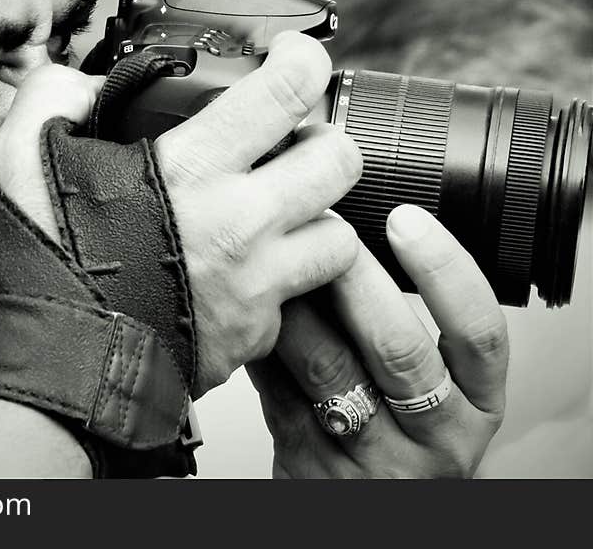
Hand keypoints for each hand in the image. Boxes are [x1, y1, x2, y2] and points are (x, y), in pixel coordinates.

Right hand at [0, 31, 362, 395]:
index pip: (286, 91)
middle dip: (325, 143)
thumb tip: (85, 84)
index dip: (302, 59)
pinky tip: (237, 275)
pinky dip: (279, 284)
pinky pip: (294, 303)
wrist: (36, 369)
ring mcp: (251, 289)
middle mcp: (237, 228)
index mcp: (190, 170)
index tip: (293, 58)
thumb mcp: (20, 154)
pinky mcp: (247, 338)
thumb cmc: (31, 267)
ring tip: (274, 216)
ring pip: (338, 241)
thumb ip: (54, 96)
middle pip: (341, 164)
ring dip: (315, 221)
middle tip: (292, 145)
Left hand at [248, 204, 508, 477]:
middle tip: (328, 228)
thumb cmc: (399, 438)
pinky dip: (265, 339)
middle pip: (397, 347)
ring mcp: (371, 455)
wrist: (367, 512)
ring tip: (282, 258)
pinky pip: (278, 385)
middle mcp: (433, 435)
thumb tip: (355, 240)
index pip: (478, 334)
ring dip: (299, 303)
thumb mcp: (434, 392)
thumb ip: (410, 332)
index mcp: (474, 405)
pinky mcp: (310, 458)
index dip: (445, 269)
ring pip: (327, 364)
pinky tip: (254, 311)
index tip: (408, 220)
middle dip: (355, 277)